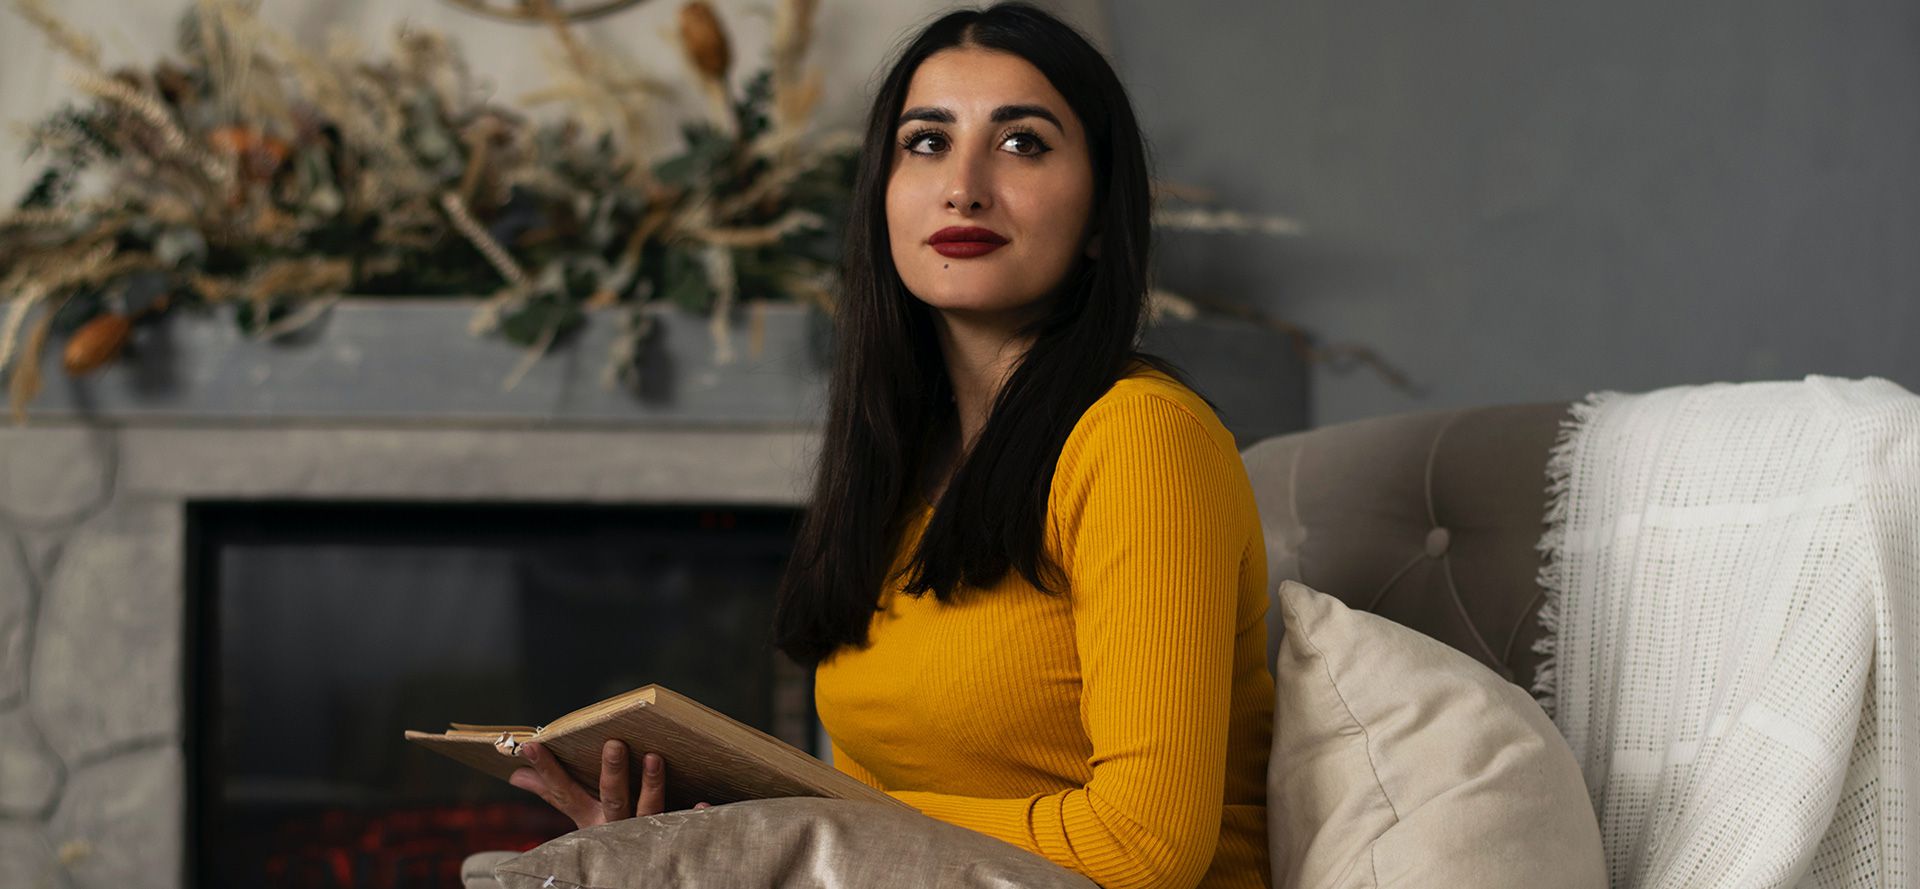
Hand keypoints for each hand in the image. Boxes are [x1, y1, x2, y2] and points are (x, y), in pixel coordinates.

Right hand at [507, 739, 710, 829]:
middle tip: (614, 744)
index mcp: (590, 820)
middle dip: (613, 773)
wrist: (636, 878)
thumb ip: (555, 794)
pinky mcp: (672, 841)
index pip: (564, 793)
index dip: (547, 770)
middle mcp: (616, 828)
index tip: (531, 745)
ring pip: (649, 810)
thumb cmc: (609, 838)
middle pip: (613, 799)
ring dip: (652, 785)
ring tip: (655, 757)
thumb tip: (517, 775)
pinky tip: (704, 804)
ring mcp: (645, 836)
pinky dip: (694, 817)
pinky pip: (686, 831)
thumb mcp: (581, 816)